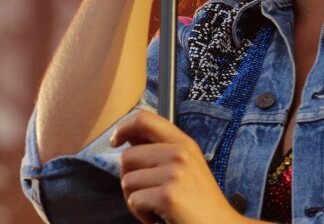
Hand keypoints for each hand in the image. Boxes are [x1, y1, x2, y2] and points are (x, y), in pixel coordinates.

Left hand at [111, 110, 249, 223]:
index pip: (145, 119)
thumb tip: (128, 138)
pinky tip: (160, 215)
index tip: (115, 141)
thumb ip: (161, 150)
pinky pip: (134, 201)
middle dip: (129, 178)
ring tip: (157, 205)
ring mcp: (174, 173)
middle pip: (127, 156)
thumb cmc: (198, 200)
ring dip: (135, 199)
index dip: (124, 127)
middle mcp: (179, 152)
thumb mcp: (185, 165)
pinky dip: (141, 214)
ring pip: (127, 181)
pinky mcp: (168, 195)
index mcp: (183, 142)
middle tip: (148, 193)